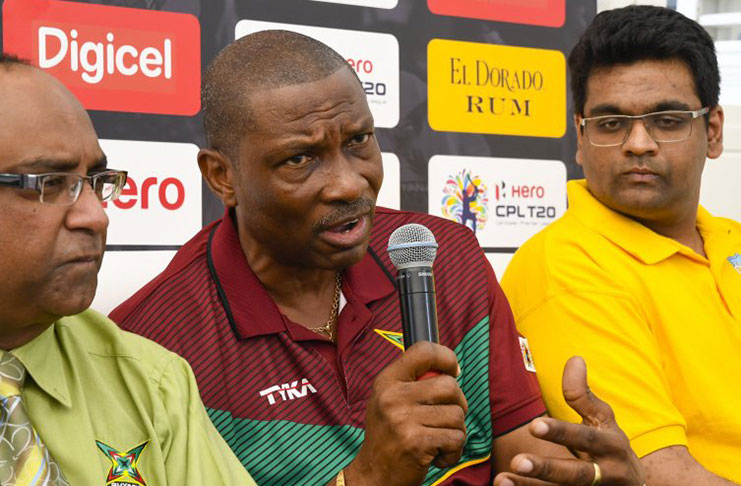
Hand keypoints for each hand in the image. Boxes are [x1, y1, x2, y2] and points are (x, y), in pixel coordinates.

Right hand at [342, 341, 467, 485]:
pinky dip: (454, 451)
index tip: (453, 372)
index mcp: (387, 381)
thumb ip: (413, 383)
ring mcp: (403, 419)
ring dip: (456, 432)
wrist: (373, 476)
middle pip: (450, 386)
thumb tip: (452, 371)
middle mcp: (392, 396)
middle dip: (459, 404)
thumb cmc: (389, 437)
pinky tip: (438, 456)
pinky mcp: (416, 443)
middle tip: (446, 419)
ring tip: (439, 441)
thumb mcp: (389, 401)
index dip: (446, 358)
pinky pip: (456, 438)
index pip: (423, 351)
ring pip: (457, 415)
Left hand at [493, 356, 644, 485]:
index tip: (534, 425)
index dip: (560, 432)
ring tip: (501, 480)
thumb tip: (574, 358)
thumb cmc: (610, 446)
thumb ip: (583, 395)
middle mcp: (606, 473)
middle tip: (517, 461)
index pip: (584, 437)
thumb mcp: (603, 420)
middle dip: (547, 468)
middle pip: (577, 474)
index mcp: (610, 445)